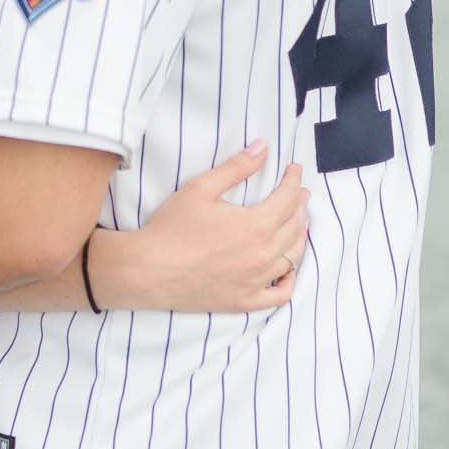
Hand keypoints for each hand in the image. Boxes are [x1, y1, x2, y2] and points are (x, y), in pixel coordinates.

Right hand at [117, 140, 308, 313]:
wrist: (149, 269)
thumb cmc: (172, 227)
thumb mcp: (201, 188)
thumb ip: (236, 167)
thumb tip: (263, 148)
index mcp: (255, 225)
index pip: (287, 199)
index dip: (294, 181)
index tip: (294, 170)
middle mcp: (263, 255)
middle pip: (295, 227)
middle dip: (300, 205)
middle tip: (300, 193)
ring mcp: (256, 281)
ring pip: (293, 258)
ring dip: (300, 236)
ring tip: (298, 223)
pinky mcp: (245, 301)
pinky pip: (280, 294)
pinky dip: (290, 280)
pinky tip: (289, 268)